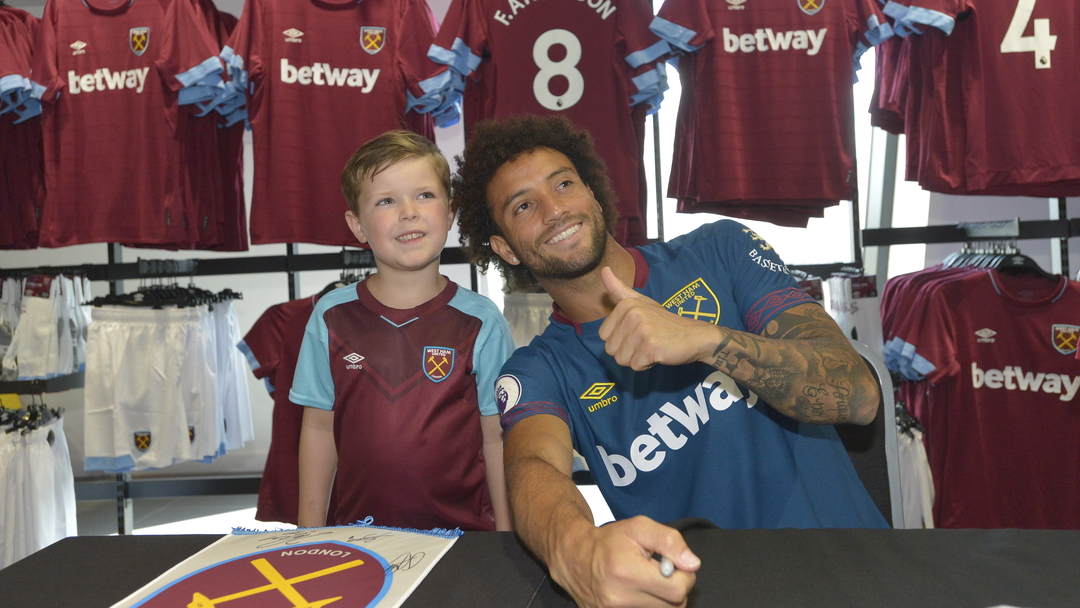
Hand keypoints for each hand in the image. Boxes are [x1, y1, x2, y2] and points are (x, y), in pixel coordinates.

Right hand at [549, 515, 699, 607]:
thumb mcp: (640, 528)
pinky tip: (641, 593)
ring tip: (649, 582)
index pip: (677, 589)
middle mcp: (619, 598)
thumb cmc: (610, 541)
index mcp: (627, 572)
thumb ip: (669, 541)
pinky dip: (651, 605)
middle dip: (675, 589)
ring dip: (664, 599)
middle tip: (662, 573)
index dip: (684, 576)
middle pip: (674, 606)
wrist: (576, 557)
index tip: (674, 565)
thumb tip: (692, 564)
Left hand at [598, 267, 718, 370]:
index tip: (637, 333)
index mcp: (626, 304)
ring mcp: (642, 331)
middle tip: (646, 342)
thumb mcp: (642, 302)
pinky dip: (646, 365)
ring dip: (637, 359)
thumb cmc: (665, 322)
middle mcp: (632, 315)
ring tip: (651, 347)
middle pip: (610, 349)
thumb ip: (619, 289)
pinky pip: (635, 366)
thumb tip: (604, 270)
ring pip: (622, 359)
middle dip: (627, 351)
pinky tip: (658, 354)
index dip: (620, 340)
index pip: (603, 335)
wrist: (696, 336)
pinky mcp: (650, 347)